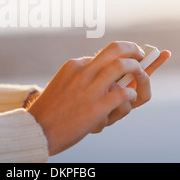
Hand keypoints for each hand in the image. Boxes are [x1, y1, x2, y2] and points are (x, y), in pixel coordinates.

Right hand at [27, 41, 170, 155]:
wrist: (38, 130)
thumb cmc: (51, 110)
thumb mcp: (63, 84)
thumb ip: (81, 77)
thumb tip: (103, 75)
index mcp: (75, 65)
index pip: (104, 54)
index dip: (119, 57)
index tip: (127, 61)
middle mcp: (83, 71)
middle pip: (116, 49)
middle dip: (133, 49)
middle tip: (140, 55)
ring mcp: (89, 88)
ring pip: (123, 66)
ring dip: (138, 69)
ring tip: (142, 76)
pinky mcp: (96, 107)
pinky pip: (123, 94)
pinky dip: (132, 95)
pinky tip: (130, 99)